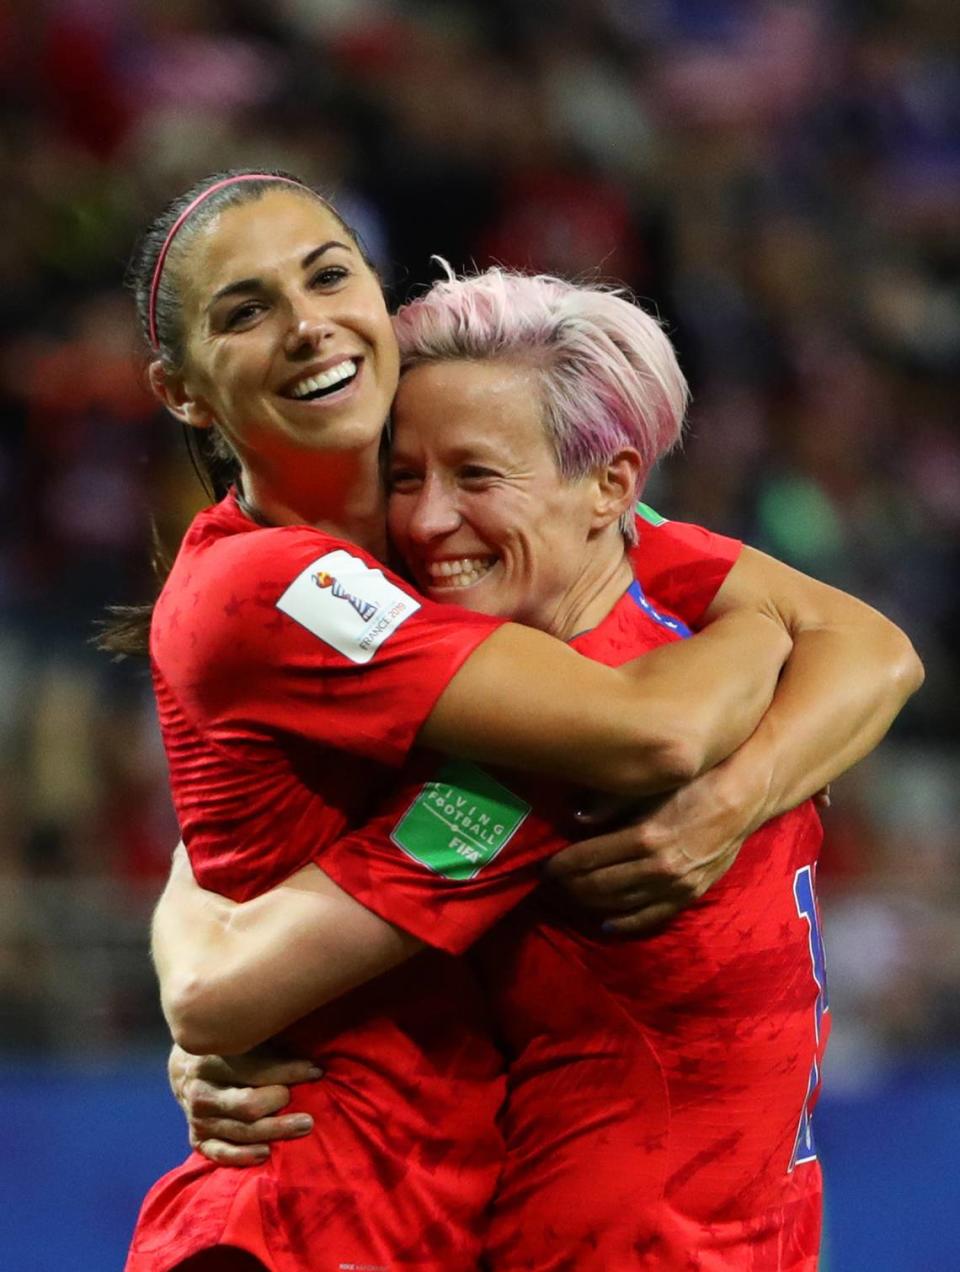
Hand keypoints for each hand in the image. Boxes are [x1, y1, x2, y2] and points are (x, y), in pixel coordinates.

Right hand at [168, 1043, 321, 1166]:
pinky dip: (244, 1156)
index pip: (256, 1069)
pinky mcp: (197, 1138)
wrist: (187, 1067)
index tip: (317, 1071)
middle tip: (307, 1103)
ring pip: (242, 1131)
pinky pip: (221, 1153)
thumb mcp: (244, 1037)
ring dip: (276, 1130)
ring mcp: (198, 1117)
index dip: (290, 1071)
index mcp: (211, 1057)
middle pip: (248, 1105)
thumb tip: (310, 1057)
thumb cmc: (229, 1048)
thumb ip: (269, 1045)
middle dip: (281, 1103)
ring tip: (305, 1126)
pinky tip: (266, 1153)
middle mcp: (201, 1090)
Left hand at [546, 764, 763, 934]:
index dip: (562, 865)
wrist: (744, 799)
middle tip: (552, 884)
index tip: (544, 867)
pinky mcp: (689, 895)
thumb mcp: (654, 785)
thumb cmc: (697, 784)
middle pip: (600, 885)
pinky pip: (651, 917)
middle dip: (570, 886)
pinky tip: (607, 923)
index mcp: (645, 836)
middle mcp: (658, 867)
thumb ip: (613, 802)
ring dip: (591, 903)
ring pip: (621, 904)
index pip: (589, 858)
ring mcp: (675, 886)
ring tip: (571, 897)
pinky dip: (626, 923)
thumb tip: (575, 818)